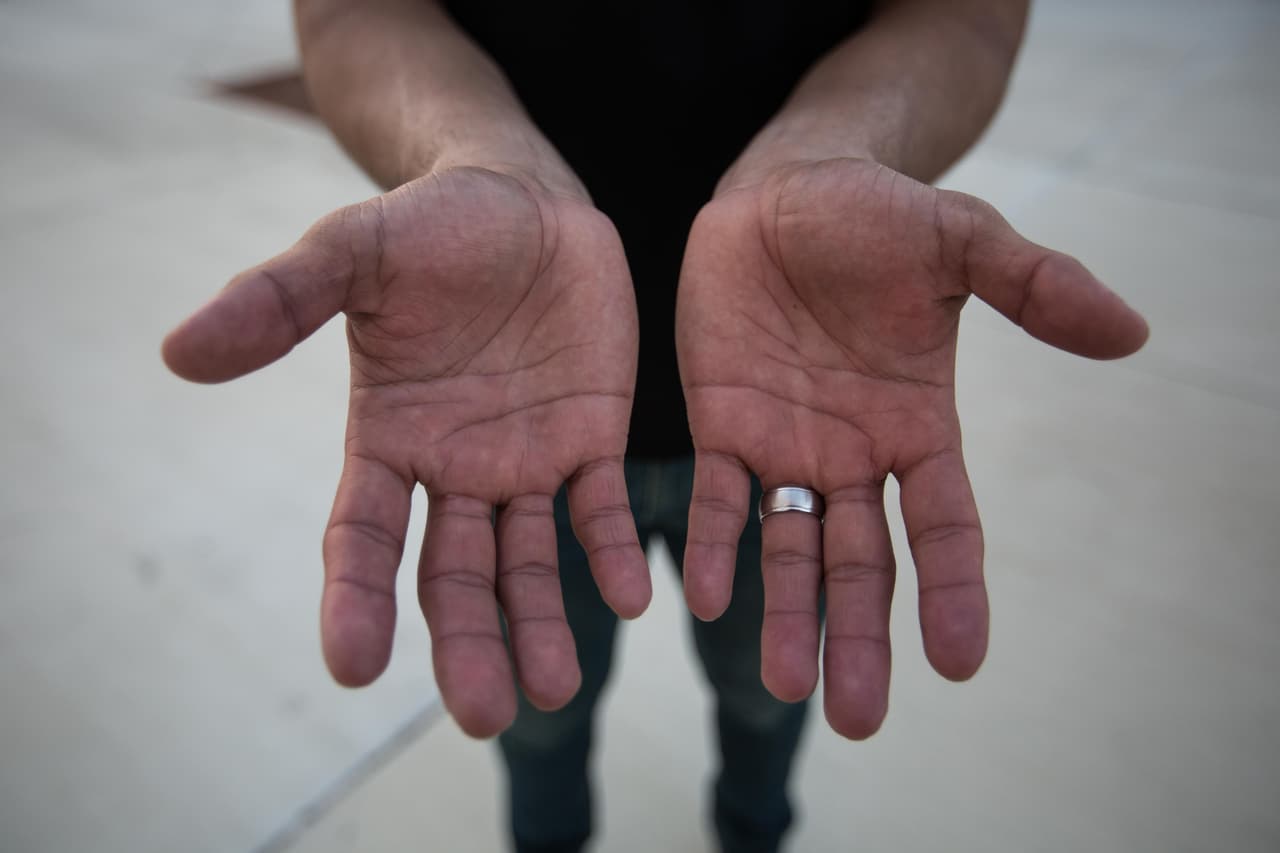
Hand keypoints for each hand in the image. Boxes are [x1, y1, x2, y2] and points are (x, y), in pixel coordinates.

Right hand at [163, 167, 650, 736]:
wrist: (523, 202)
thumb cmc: (431, 228)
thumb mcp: (352, 250)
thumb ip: (277, 300)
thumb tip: (177, 354)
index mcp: (387, 439)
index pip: (363, 537)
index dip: (355, 598)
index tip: (354, 665)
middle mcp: (452, 469)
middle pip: (452, 577)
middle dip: (466, 644)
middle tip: (484, 714)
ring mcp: (523, 463)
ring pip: (526, 564)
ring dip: (539, 626)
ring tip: (554, 688)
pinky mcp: (589, 442)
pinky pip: (601, 512)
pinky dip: (610, 554)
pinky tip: (628, 598)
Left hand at [676, 158, 1147, 737]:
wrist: (785, 191)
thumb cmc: (878, 217)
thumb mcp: (961, 240)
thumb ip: (1035, 285)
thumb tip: (1134, 333)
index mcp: (918, 426)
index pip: (943, 526)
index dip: (953, 590)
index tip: (959, 662)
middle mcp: (854, 454)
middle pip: (863, 564)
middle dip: (860, 636)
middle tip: (857, 718)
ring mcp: (786, 446)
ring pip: (789, 550)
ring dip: (786, 616)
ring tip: (782, 684)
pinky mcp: (721, 425)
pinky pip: (716, 499)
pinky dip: (713, 545)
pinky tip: (706, 598)